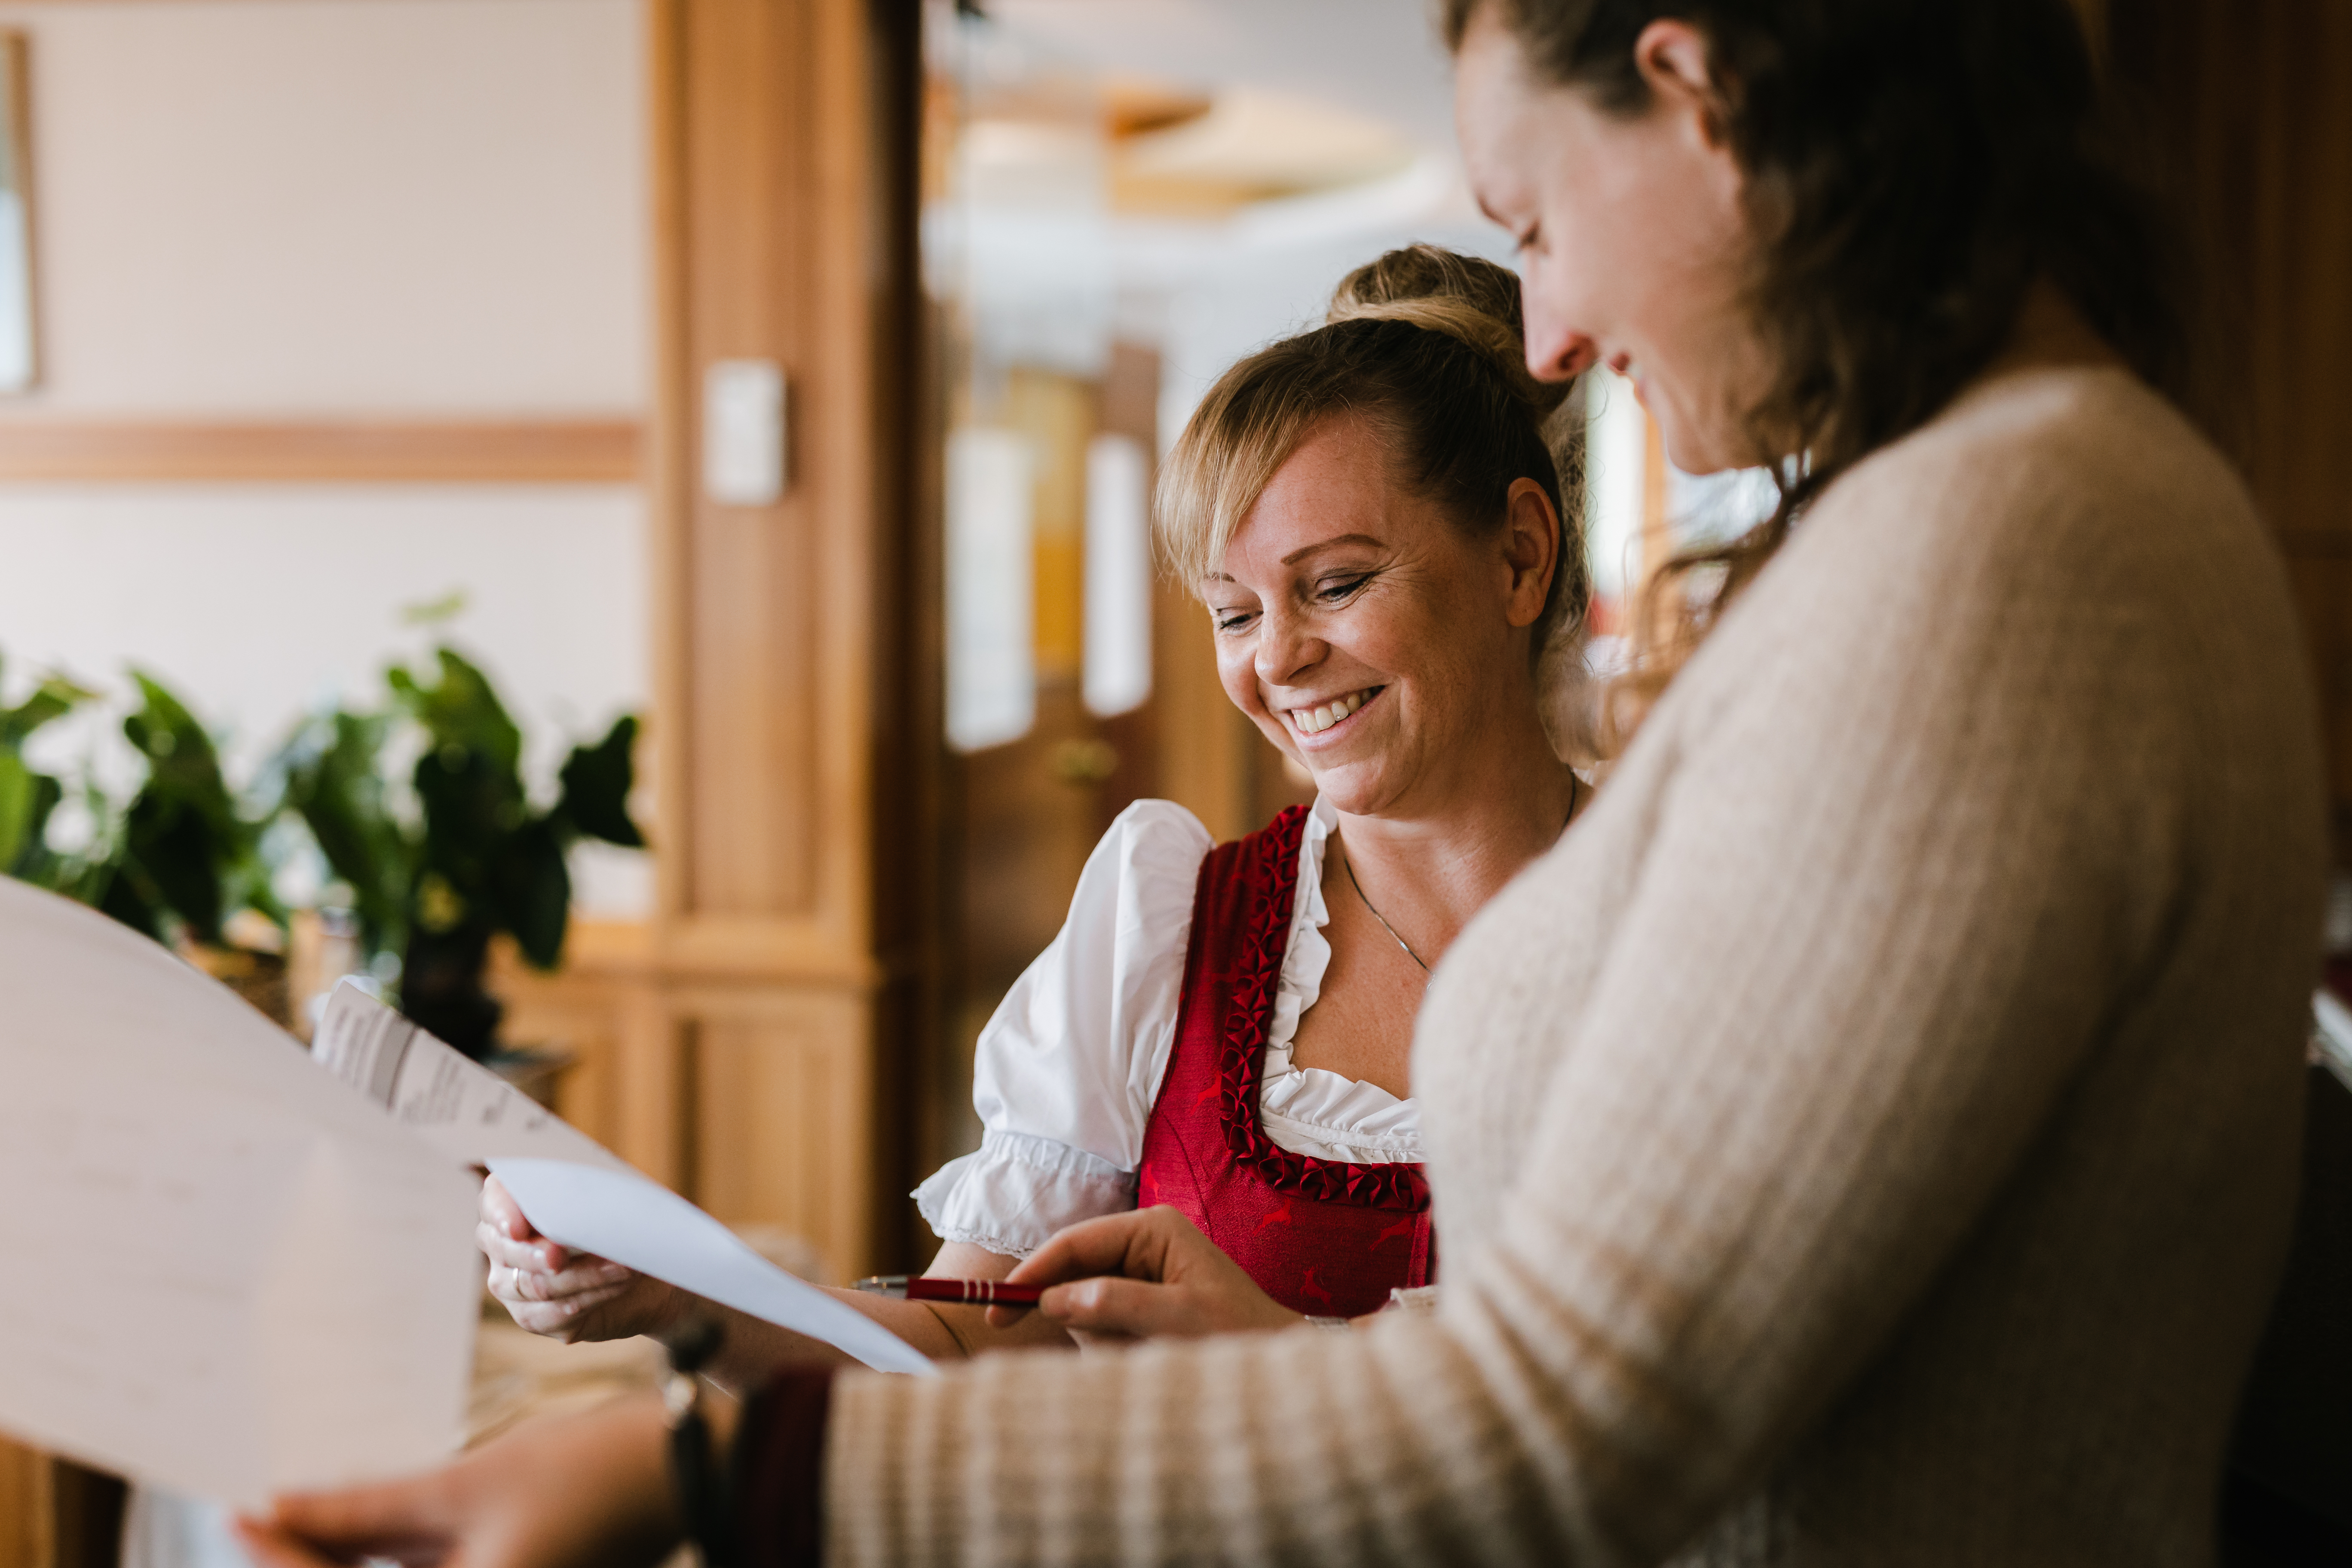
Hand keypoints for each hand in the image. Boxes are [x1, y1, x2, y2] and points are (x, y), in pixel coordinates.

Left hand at [236, 1395, 678, 1567]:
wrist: (683, 1472)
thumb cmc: (587, 1475)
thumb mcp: (466, 1484)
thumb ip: (367, 1508)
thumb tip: (281, 1507)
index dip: (279, 1556)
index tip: (239, 1509)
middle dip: (307, 1558)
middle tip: (263, 1511)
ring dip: (343, 1558)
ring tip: (304, 1508)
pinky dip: (388, 1558)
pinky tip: (360, 1521)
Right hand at [478, 1175, 687, 1343]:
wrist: (640, 1268)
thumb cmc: (615, 1221)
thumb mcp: (605, 1196)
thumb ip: (585, 1191)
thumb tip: (583, 1199)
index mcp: (510, 1205)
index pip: (493, 1203)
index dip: (502, 1213)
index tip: (518, 1227)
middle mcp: (501, 1247)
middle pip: (507, 1251)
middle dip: (537, 1254)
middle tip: (561, 1255)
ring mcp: (512, 1286)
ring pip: (535, 1285)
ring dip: (584, 1275)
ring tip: (622, 1266)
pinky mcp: (534, 1318)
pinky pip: (554, 1313)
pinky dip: (592, 1296)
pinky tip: (620, 1284)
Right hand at [997, 1206, 1307, 1343]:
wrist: (1275, 1359)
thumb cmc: (1236, 1332)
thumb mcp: (1176, 1318)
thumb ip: (1115, 1303)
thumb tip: (1053, 1300)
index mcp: (1152, 1228)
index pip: (1074, 1243)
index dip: (1032, 1274)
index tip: (998, 1309)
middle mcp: (1142, 1242)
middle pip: (1074, 1274)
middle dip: (1080, 1316)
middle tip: (1109, 1346)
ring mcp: (1140, 1271)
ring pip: (1084, 1305)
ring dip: (1103, 1339)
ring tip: (1146, 1352)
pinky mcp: (1141, 1301)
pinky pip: (1103, 1324)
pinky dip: (1114, 1346)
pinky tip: (1146, 1355)